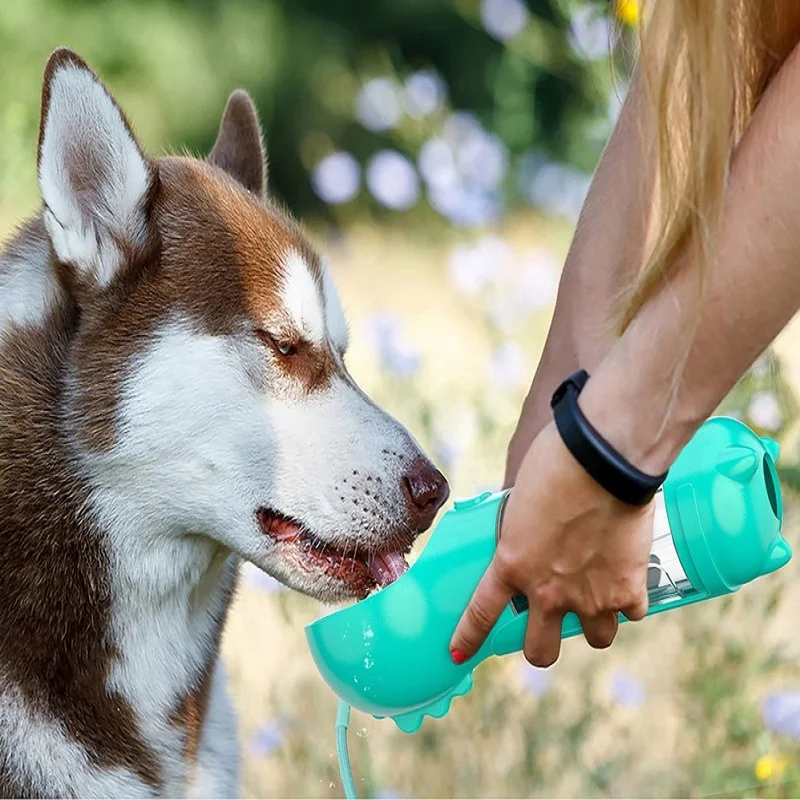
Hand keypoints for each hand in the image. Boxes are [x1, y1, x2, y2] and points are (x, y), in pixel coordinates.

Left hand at [449, 421, 652, 666]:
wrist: (603, 460)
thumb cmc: (556, 463)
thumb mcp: (520, 500)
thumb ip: (521, 528)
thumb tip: (528, 529)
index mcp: (512, 564)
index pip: (482, 613)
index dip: (469, 637)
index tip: (459, 652)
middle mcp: (547, 591)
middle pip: (540, 651)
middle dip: (542, 645)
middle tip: (549, 624)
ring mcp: (589, 597)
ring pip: (595, 639)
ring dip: (595, 622)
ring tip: (599, 597)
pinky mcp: (628, 590)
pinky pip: (632, 614)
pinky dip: (630, 600)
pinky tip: (628, 578)